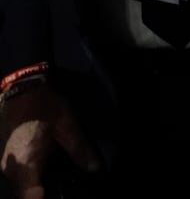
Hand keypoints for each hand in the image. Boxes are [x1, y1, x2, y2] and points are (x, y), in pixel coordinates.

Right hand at [0, 83, 98, 198]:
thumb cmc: (44, 107)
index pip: (33, 198)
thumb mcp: (67, 127)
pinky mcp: (7, 158)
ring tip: (58, 178)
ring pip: (22, 186)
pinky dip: (33, 178)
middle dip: (45, 193)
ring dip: (38, 186)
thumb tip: (94, 169)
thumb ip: (80, 151)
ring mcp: (6, 165)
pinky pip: (20, 176)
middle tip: (66, 185)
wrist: (22, 88)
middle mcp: (11, 170)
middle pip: (27, 195)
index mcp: (25, 166)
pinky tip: (49, 170)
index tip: (66, 194)